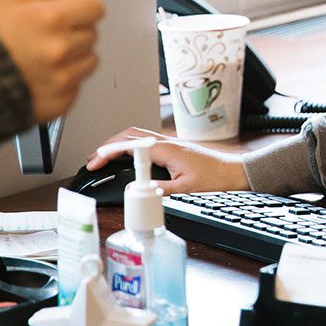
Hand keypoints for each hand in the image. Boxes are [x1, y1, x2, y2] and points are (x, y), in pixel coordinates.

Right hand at [0, 0, 106, 122]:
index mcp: (49, 18)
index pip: (95, 7)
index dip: (82, 5)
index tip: (70, 10)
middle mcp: (59, 50)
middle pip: (92, 32)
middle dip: (74, 30)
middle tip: (45, 34)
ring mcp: (62, 79)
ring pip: (89, 59)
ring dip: (73, 55)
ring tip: (41, 56)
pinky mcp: (60, 102)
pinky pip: (77, 85)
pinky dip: (64, 79)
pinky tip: (39, 75)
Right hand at [87, 127, 248, 192]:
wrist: (233, 172)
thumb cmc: (215, 178)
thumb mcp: (185, 188)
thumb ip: (159, 189)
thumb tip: (136, 189)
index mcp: (165, 149)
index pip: (128, 146)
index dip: (107, 153)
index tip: (94, 163)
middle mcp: (165, 142)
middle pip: (129, 135)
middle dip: (107, 146)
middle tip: (92, 160)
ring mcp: (169, 144)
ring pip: (136, 136)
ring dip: (118, 144)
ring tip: (103, 157)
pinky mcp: (172, 148)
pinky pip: (145, 142)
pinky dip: (129, 146)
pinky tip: (126, 156)